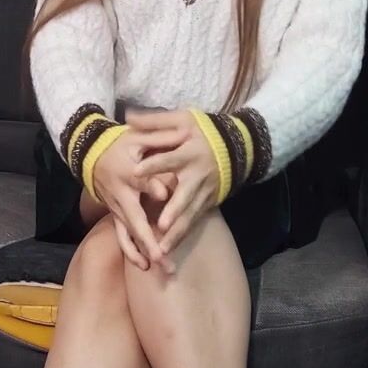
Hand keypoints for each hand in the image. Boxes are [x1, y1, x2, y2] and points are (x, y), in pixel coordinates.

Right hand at [90, 124, 187, 269]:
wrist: (91, 153)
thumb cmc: (120, 144)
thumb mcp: (138, 137)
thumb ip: (161, 138)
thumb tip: (186, 135)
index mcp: (127, 172)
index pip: (141, 181)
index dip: (152, 186)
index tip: (165, 193)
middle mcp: (120, 195)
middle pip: (135, 220)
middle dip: (149, 240)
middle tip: (163, 256)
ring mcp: (117, 208)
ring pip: (129, 234)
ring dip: (143, 252)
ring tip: (159, 267)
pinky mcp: (116, 215)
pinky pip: (122, 237)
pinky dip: (131, 252)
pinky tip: (144, 266)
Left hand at [128, 110, 220, 256]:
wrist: (240, 147)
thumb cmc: (206, 131)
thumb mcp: (183, 119)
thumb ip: (156, 121)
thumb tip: (128, 117)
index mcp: (189, 153)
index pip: (169, 160)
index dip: (153, 166)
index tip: (135, 172)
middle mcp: (198, 176)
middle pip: (184, 197)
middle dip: (173, 212)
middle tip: (160, 226)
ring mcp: (205, 192)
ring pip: (189, 216)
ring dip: (176, 234)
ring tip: (162, 250)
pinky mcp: (208, 203)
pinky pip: (194, 222)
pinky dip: (182, 236)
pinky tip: (169, 249)